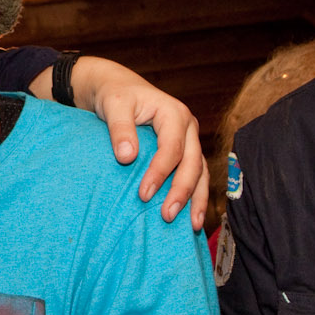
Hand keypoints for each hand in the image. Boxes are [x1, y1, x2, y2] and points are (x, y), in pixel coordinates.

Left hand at [68, 56, 207, 228]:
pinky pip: (195, 176)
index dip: (160, 173)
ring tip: (193, 226)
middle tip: (167, 216)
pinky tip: (192, 217)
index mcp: (174, 113)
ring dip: (197, 199)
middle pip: (192, 163)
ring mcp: (189, 141)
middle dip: (182, 191)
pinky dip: (195, 196)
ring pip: (200, 172)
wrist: (118, 88)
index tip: (144, 194)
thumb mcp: (113, 105)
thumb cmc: (115, 95)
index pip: (172, 148)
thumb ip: (120, 129)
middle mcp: (188, 127)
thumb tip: (127, 157)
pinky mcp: (185, 152)